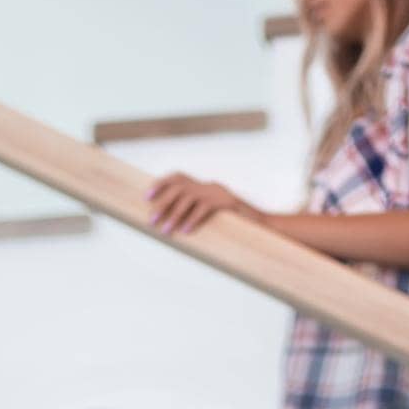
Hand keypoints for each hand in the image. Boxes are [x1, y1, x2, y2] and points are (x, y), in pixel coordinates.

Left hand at [146, 172, 266, 234]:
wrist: (262, 226)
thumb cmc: (233, 226)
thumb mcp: (210, 218)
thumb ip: (194, 214)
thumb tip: (169, 223)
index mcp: (204, 187)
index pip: (178, 177)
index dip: (161, 184)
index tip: (147, 196)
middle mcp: (210, 186)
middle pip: (180, 187)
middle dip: (163, 203)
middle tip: (152, 221)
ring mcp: (219, 193)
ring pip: (190, 198)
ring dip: (174, 215)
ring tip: (165, 231)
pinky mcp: (228, 202)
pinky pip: (205, 208)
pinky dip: (193, 219)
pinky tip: (186, 231)